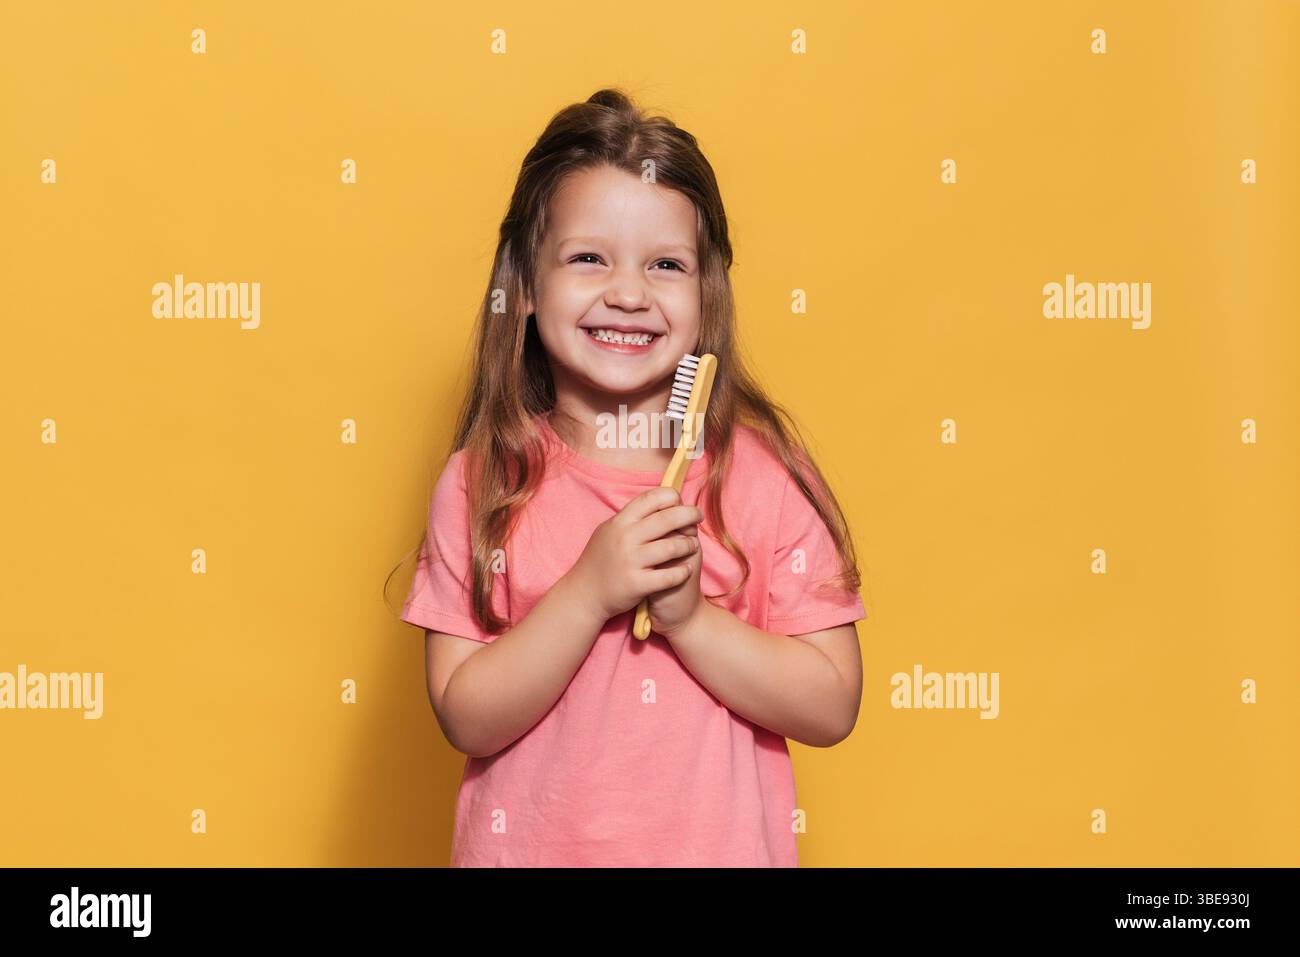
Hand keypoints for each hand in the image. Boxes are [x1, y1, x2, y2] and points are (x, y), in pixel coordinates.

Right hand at [565, 486, 703, 622]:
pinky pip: (670, 576)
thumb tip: (657, 502)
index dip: (671, 496)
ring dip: (689, 545)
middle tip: (698, 516)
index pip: (651, 498)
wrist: (584, 594)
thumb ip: (630, 518)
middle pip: (667, 518)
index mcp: (620, 522)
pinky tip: (686, 569)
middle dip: (690, 514)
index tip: (680, 502)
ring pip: (673, 546)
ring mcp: (631, 561)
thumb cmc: (600, 561)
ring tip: (692, 545)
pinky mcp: (637, 584)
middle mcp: (625, 538)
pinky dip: (683, 572)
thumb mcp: (608, 531)